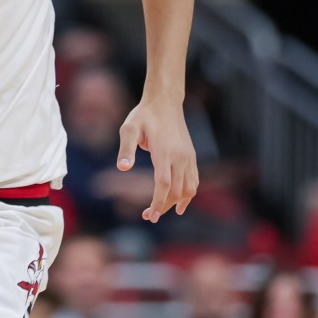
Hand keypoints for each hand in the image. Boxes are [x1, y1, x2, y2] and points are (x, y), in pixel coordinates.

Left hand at [117, 98, 197, 222]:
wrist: (165, 102)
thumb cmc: (143, 115)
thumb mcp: (129, 128)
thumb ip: (126, 148)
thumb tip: (122, 169)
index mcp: (164, 152)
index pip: (164, 184)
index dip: (158, 202)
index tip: (150, 215)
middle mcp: (180, 157)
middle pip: (176, 191)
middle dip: (163, 207)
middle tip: (148, 216)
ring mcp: (188, 157)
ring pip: (189, 189)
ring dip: (176, 203)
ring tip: (160, 210)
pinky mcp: (192, 156)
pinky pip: (194, 181)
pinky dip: (188, 195)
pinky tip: (179, 205)